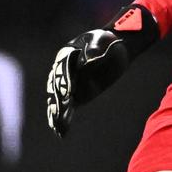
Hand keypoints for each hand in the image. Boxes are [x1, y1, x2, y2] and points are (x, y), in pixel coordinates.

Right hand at [45, 5, 158, 136]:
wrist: (115, 48)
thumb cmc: (108, 40)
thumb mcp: (102, 40)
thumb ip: (94, 48)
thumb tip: (88, 60)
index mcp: (66, 54)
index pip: (63, 69)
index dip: (65, 81)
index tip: (68, 93)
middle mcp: (63, 70)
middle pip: (58, 86)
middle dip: (59, 99)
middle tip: (61, 111)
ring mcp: (69, 83)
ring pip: (59, 99)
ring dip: (57, 112)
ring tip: (57, 126)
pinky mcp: (76, 94)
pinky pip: (68, 107)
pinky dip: (63, 118)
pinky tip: (60, 131)